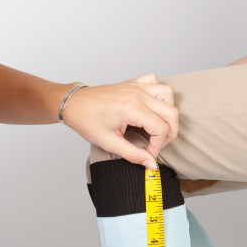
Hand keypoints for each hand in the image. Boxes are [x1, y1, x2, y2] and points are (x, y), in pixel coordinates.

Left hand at [62, 74, 178, 169]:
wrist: (74, 104)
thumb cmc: (87, 121)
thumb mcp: (110, 143)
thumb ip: (134, 155)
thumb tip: (151, 164)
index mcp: (132, 108)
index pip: (161, 129)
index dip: (158, 146)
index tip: (148, 154)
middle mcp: (138, 94)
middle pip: (171, 113)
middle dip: (170, 133)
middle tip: (157, 144)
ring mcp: (136, 86)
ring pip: (168, 94)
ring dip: (168, 112)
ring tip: (158, 126)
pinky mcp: (133, 83)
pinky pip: (155, 81)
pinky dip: (159, 93)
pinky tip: (151, 106)